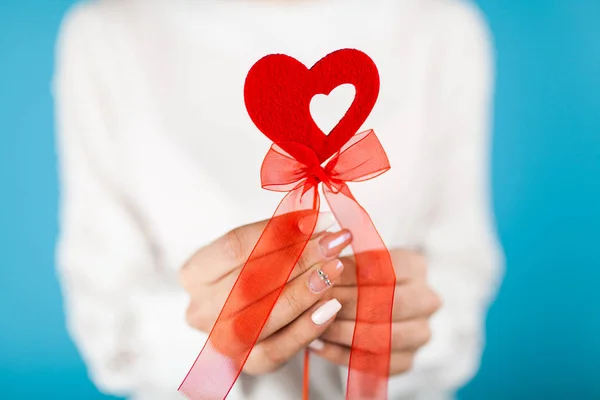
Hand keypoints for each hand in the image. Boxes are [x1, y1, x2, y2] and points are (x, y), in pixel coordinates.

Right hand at [179, 212, 352, 374]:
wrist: (250, 312)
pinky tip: (331, 306)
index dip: (278, 232)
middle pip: (250, 282)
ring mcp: (219, 340)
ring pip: (262, 318)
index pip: (234, 247)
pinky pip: (277, 350)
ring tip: (335, 269)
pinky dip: (307, 328)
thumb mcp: (257, 248)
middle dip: (298, 260)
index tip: (317, 220)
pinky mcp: (245, 364)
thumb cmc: (254, 271)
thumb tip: (315, 221)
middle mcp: (200, 310)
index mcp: (194, 273)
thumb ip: (279, 235)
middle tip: (333, 243)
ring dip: (305, 292)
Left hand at [310, 249, 441, 374]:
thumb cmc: (358, 278)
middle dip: (348, 305)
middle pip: (389, 305)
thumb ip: (341, 263)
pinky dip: (340, 354)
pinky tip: (317, 343)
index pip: (386, 270)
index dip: (350, 276)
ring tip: (312, 324)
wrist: (371, 303)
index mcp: (416, 266)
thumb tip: (320, 265)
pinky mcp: (407, 360)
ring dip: (342, 331)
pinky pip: (373, 362)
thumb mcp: (352, 261)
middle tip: (316, 303)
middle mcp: (426, 300)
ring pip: (382, 337)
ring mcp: (420, 333)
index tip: (321, 277)